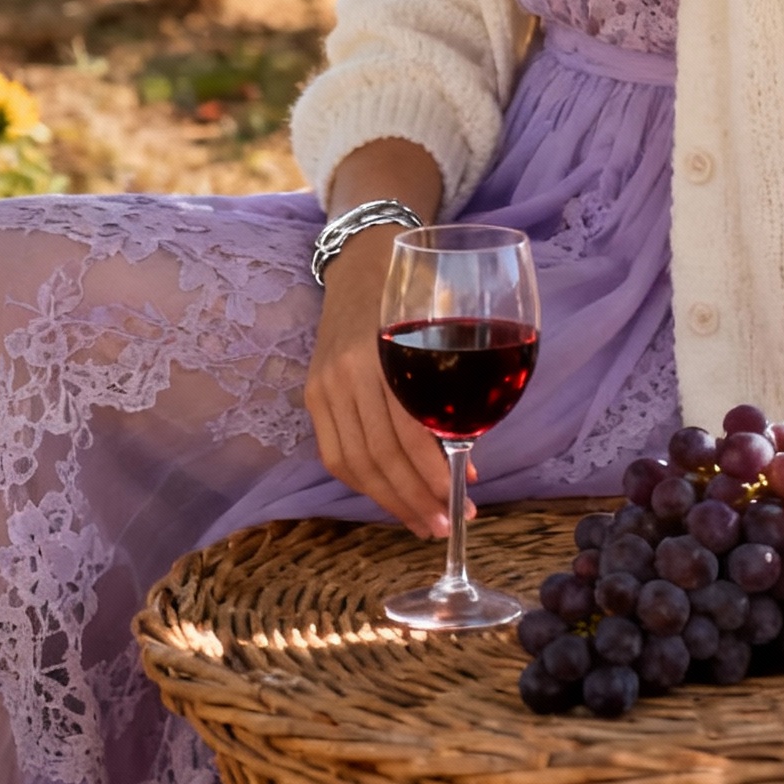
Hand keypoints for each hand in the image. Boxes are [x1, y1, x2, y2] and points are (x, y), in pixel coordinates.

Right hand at [304, 228, 473, 538]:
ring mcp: (323, 385)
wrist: (362, 258)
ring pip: (353, 463)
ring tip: (421, 523)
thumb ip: (451, 379)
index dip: (433, 473)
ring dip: (390, 500)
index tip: (463, 498)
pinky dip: (362, 483)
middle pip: (378, 456)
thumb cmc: (414, 288)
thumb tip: (470, 448)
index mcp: (380, 354)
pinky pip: (334, 453)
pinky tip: (390, 497)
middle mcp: (345, 373)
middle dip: (415, 498)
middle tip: (446, 524)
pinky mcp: (313, 393)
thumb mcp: (439, 320)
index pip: (406, 432)